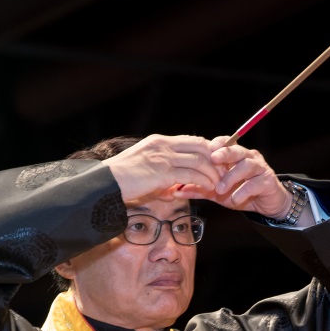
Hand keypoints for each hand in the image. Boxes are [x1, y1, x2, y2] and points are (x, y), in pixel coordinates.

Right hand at [101, 134, 222, 202]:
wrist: (105, 184)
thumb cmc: (121, 181)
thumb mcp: (144, 172)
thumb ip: (162, 177)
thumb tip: (174, 190)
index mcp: (159, 142)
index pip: (192, 140)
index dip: (208, 150)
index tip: (217, 162)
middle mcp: (163, 146)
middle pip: (200, 146)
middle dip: (216, 159)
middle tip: (224, 172)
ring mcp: (163, 157)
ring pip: (199, 161)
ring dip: (212, 173)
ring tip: (220, 183)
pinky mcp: (162, 172)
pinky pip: (191, 175)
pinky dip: (203, 182)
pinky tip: (209, 189)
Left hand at [170, 136, 292, 218]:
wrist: (266, 204)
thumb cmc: (241, 193)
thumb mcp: (217, 192)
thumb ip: (199, 189)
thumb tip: (177, 190)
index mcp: (235, 155)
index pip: (224, 143)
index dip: (214, 145)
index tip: (201, 152)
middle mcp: (248, 157)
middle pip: (236, 149)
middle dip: (224, 153)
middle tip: (213, 159)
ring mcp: (259, 168)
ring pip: (246, 165)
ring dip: (231, 176)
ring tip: (220, 189)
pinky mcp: (267, 181)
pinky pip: (254, 183)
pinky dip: (243, 191)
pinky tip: (235, 199)